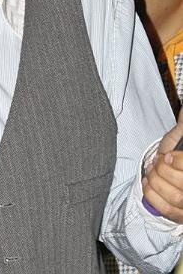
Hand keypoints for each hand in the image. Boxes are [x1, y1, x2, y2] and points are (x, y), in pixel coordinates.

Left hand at [142, 108, 182, 222]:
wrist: (178, 171)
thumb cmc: (179, 155)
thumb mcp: (180, 139)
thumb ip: (182, 127)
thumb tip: (181, 111)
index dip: (178, 161)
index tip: (166, 156)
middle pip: (181, 183)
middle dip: (163, 170)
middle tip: (156, 163)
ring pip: (175, 197)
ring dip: (156, 182)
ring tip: (150, 173)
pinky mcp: (182, 215)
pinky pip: (168, 211)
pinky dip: (153, 197)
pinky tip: (147, 185)